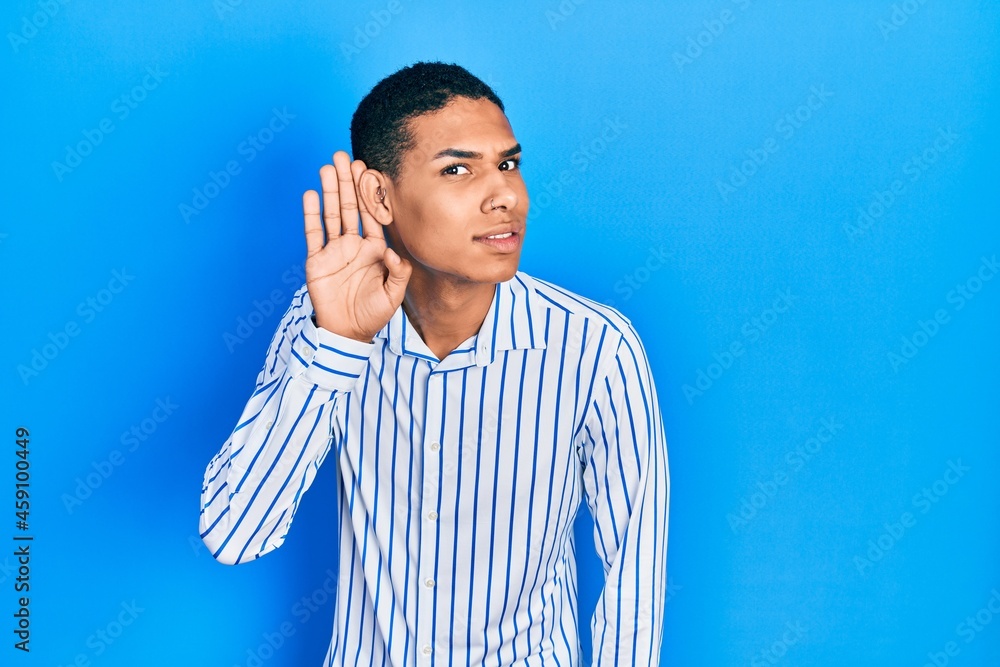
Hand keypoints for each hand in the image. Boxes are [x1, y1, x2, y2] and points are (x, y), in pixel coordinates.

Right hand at [302, 151, 410, 342]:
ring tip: (327, 168)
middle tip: (344, 156)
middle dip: (347, 182)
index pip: (371, 215)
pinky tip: (311, 195)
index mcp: (373, 249)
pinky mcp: (316, 261)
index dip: (368, 193)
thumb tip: (393, 253)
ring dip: (329, 191)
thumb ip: (398, 274)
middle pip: (350, 207)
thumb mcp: (393, 295)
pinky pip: (313, 234)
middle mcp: (353, 245)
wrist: (348, 333)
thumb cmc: (372, 314)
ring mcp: (334, 251)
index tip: (366, 170)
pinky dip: (311, 215)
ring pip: (331, 214)